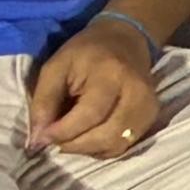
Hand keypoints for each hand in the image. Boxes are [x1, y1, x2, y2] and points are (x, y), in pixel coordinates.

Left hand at [28, 20, 164, 157]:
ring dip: (88, 149)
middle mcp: (137, 93)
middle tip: (55, 139)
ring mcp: (148, 107)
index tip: (41, 137)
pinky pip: (124, 145)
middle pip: (107, 135)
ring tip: (70, 138)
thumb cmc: (85, 52)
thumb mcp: (55, 67)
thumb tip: (38, 140)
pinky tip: (88, 137)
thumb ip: (43, 102)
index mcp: (112, 74)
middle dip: (75, 145)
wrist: (125, 40)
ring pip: (117, 144)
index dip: (63, 132)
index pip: (90, 114)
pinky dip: (102, 148)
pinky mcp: (151, 117)